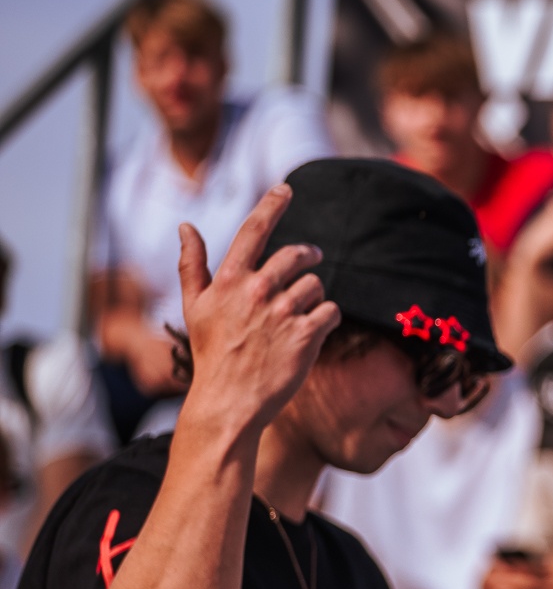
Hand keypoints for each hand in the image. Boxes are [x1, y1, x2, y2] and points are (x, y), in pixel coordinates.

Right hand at [175, 185, 341, 437]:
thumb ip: (192, 264)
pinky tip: (313, 332)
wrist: (230, 400)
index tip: (286, 188)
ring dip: (313, 295)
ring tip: (299, 314)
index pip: (254, 230)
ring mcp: (284, 312)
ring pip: (316, 284)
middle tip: (311, 259)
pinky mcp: (307, 334)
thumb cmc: (211, 352)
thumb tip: (186, 226)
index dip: (272, 205)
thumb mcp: (194, 306)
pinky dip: (326, 318)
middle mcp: (258, 290)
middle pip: (297, 254)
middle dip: (308, 254)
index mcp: (230, 280)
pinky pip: (331, 310)